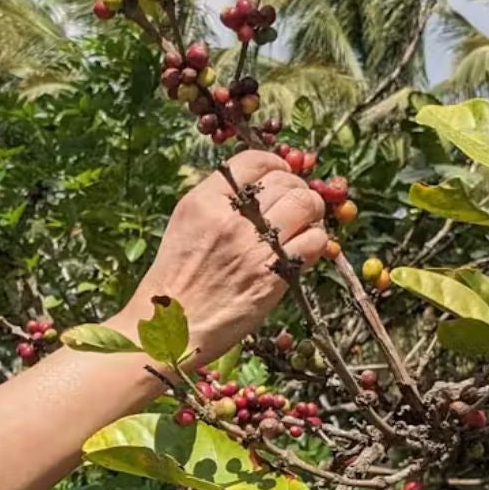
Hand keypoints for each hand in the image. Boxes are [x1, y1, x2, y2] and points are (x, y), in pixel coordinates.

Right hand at [114, 150, 327, 364]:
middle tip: (296, 203)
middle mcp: (231, 218)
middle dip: (297, 189)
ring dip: (312, 211)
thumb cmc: (177, 279)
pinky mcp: (274, 274)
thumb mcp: (185, 225)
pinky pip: (314, 241)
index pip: (254, 161)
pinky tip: (304, 249)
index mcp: (205, 201)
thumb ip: (218, 201)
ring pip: (306, 204)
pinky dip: (316, 241)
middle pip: (286, 181)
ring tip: (305, 223)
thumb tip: (260, 186)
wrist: (172, 327)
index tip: (281, 175)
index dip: (276, 165)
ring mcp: (254, 246)